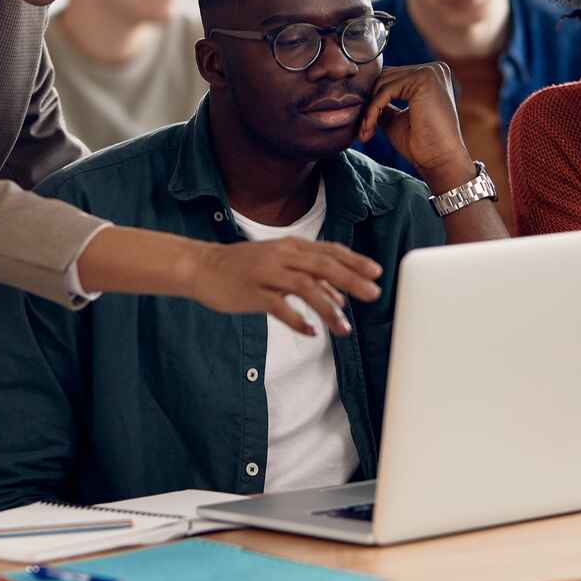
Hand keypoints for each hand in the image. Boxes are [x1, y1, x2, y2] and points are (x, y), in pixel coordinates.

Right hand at [184, 238, 381, 336]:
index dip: (354, 261)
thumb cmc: (244, 266)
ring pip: (305, 287)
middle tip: (374, 294)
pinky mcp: (253, 293)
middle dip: (352, 280)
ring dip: (328, 308)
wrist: (203, 267)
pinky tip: (312, 332)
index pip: (330, 251)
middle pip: (323, 266)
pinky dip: (298, 321)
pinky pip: (280, 308)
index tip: (376, 272)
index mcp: (291, 247)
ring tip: (344, 328)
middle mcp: (283, 256)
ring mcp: (267, 274)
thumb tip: (341, 297)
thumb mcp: (280, 264)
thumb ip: (309, 278)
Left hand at [356, 62, 472, 189]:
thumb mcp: (396, 118)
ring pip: (383, 83)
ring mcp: (430, 72)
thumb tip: (362, 94)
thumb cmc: (421, 144)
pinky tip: (369, 129)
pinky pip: (386, 90)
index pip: (391, 78)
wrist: (439, 160)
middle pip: (386, 77)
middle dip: (370, 103)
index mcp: (430, 76)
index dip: (373, 99)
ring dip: (369, 109)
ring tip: (366, 133)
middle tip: (363, 131)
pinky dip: (373, 110)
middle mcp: (433, 69)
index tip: (364, 124)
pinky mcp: (424, 80)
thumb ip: (383, 103)